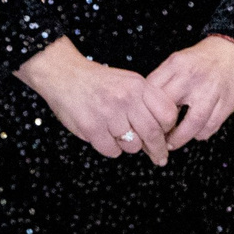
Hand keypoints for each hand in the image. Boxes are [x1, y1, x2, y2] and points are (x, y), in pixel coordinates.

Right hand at [18, 38, 179, 164]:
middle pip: (152, 133)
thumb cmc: (99, 82)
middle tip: (159, 158)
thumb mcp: (129, 81)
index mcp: (138, 86)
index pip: (167, 113)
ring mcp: (108, 113)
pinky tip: (105, 137)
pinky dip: (111, 149)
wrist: (65, 75)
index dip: (169, 128)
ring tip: (119, 135)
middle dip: (157, 149)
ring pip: (132, 145)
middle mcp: (126, 98)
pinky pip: (112, 151)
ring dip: (129, 146)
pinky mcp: (92, 127)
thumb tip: (163, 130)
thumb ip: (146, 101)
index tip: (167, 136)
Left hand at [154, 36, 233, 147]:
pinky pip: (210, 126)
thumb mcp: (177, 61)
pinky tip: (195, 132)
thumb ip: (162, 80)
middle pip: (169, 111)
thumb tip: (145, 108)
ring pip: (192, 125)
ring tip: (172, 143)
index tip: (145, 121)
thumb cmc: (202, 60)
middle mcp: (193, 77)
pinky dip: (200, 134)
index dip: (146, 111)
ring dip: (180, 138)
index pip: (152, 93)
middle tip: (156, 138)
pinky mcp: (227, 102)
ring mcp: (212, 91)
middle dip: (161, 130)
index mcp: (176, 65)